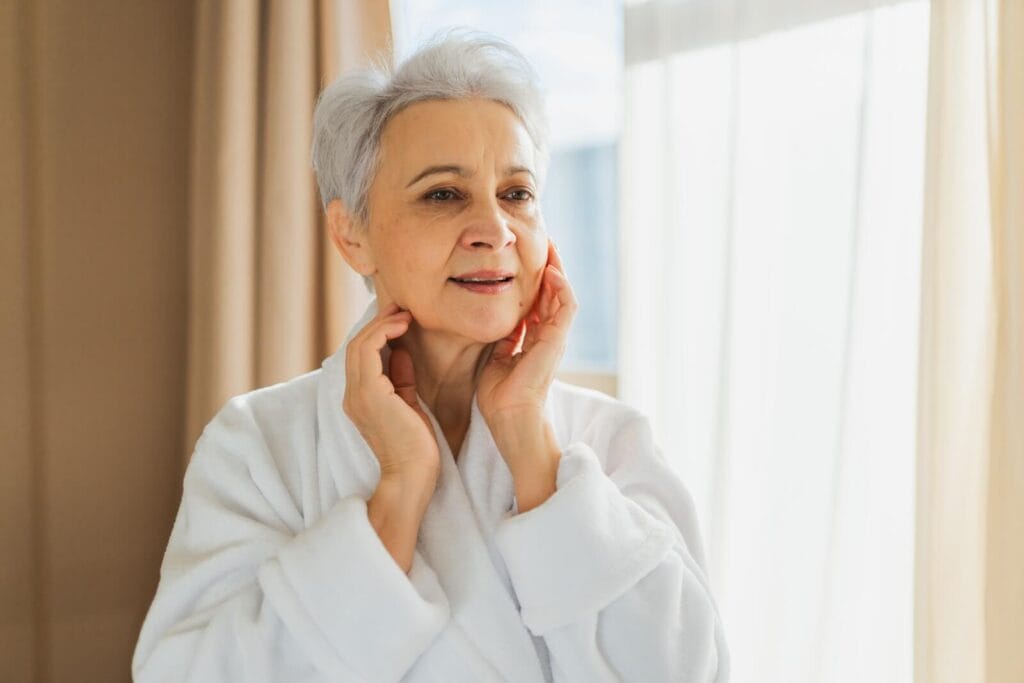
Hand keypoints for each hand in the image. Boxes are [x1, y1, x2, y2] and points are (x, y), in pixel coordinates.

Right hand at [342, 302, 439, 482]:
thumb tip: (402, 351)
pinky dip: (383, 333)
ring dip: (382, 323)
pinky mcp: (369, 394)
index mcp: (360, 398)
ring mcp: (357, 394)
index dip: (379, 332)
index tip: (401, 317)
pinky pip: (367, 351)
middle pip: (357, 345)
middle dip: (380, 322)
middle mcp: (352, 395)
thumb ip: (401, 378)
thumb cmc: (416, 447)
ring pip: (359, 344)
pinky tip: (403, 326)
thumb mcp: (409, 403)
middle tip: (402, 306)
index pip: (362, 356)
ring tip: (404, 313)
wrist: (412, 477)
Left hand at [478, 239, 577, 426]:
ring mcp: (555, 339)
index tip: (525, 260)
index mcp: (534, 342)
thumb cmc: (500, 397)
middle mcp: (547, 338)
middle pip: (553, 295)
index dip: (534, 282)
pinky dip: (561, 288)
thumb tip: (498, 321)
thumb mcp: (496, 359)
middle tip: (543, 243)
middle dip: (549, 269)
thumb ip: (502, 339)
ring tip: (551, 247)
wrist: (510, 419)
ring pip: (563, 296)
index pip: (538, 304)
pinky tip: (551, 272)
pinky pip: (566, 307)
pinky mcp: (557, 341)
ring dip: (559, 270)